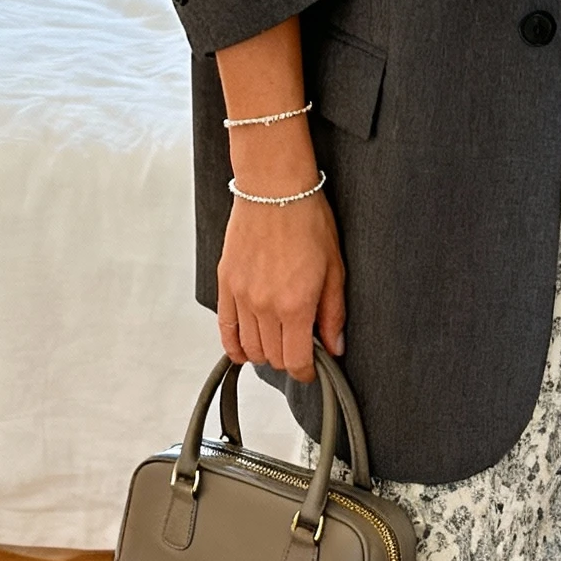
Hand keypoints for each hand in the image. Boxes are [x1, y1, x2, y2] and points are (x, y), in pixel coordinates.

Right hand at [216, 191, 345, 382]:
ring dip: (264, 353)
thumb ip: (332, 313)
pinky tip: (244, 350)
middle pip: (272, 357)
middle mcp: (264, 305)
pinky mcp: (225, 283)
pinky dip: (235, 344)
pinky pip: (225, 327)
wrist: (273, 188)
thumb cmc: (308, 221)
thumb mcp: (334, 268)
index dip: (306, 372)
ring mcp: (241, 296)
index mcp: (295, 304)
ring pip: (249, 347)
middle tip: (300, 349)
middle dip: (288, 360)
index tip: (311, 369)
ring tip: (278, 344)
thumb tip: (334, 347)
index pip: (295, 360)